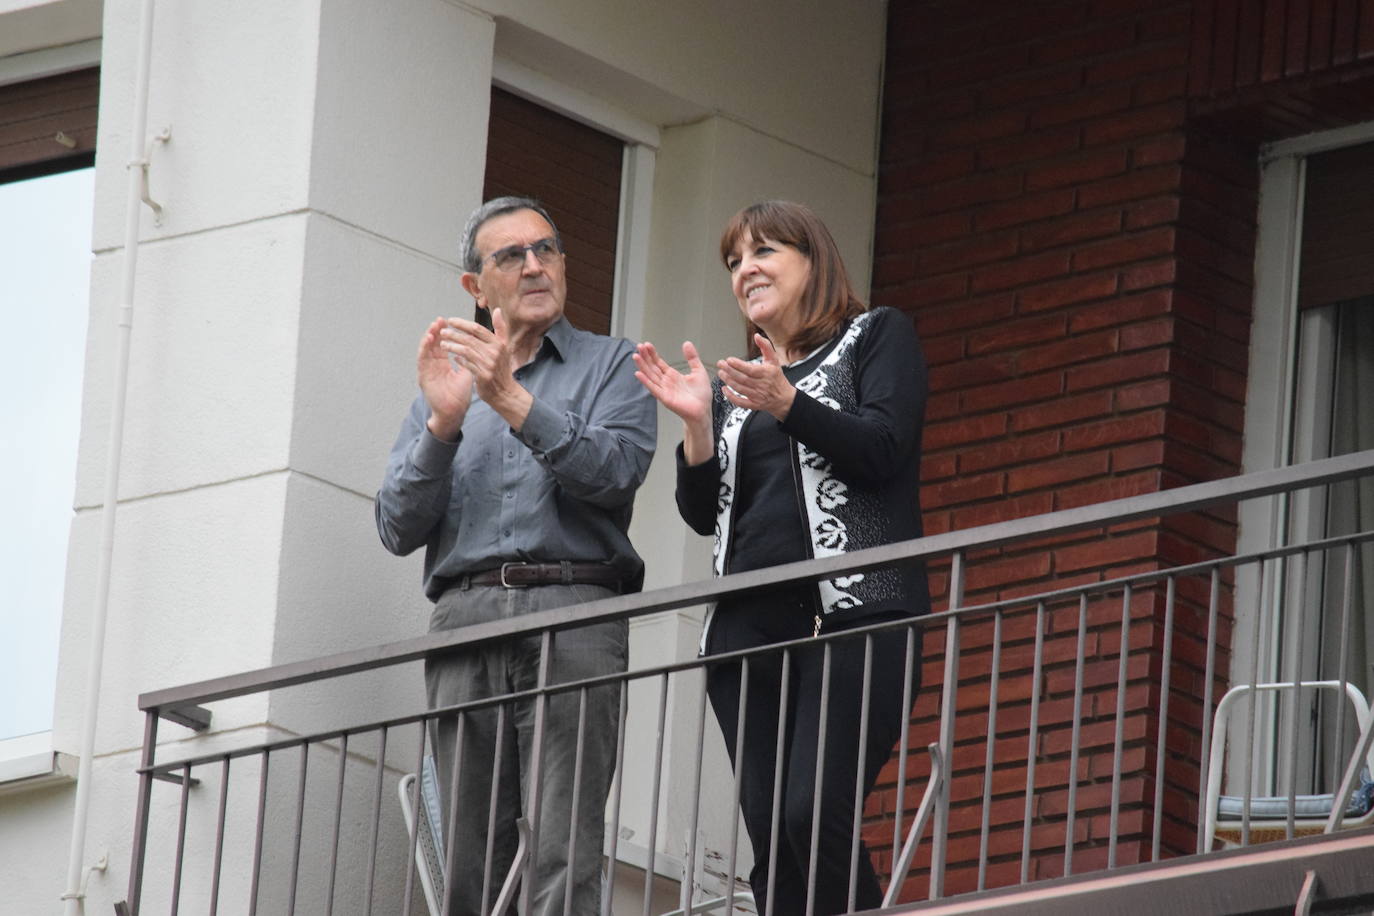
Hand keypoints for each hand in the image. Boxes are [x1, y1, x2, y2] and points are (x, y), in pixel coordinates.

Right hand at [416, 317, 472, 439]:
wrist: (454, 411)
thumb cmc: (460, 394)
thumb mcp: (467, 372)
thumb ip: (469, 359)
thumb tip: (478, 346)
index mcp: (443, 363)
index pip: (443, 344)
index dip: (446, 333)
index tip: (450, 321)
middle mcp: (434, 364)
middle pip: (433, 344)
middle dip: (436, 331)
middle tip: (441, 319)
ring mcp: (427, 369)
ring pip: (426, 349)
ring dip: (429, 337)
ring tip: (434, 326)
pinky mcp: (423, 375)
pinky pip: (422, 359)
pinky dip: (424, 348)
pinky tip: (428, 340)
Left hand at [440, 308, 532, 427]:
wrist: (506, 392)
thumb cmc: (502, 368)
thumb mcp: (504, 347)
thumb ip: (500, 328)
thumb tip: (496, 310)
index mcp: (498, 343)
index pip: (477, 329)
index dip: (462, 324)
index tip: (450, 320)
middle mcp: (494, 352)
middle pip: (469, 339)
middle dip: (454, 334)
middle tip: (442, 332)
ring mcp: (489, 364)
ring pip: (465, 351)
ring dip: (452, 346)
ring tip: (443, 344)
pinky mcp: (483, 376)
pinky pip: (466, 364)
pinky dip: (458, 360)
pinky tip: (452, 357)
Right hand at [633, 340, 710, 423]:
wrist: (703, 410)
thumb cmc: (701, 395)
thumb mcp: (698, 371)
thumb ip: (692, 357)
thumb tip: (687, 343)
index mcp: (673, 376)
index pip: (659, 363)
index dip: (652, 354)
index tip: (647, 345)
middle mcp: (666, 382)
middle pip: (652, 367)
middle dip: (645, 357)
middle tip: (639, 346)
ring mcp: (664, 390)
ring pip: (650, 375)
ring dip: (642, 366)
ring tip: (636, 356)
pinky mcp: (665, 398)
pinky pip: (653, 388)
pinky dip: (646, 381)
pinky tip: (638, 373)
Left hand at [717, 334, 795, 420]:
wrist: (785, 398)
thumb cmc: (777, 378)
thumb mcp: (774, 360)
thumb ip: (766, 346)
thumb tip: (757, 336)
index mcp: (766, 373)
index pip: (750, 369)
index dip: (738, 365)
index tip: (729, 360)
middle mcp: (761, 385)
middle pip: (742, 378)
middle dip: (729, 371)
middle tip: (720, 364)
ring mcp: (757, 396)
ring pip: (740, 389)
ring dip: (728, 381)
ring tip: (721, 373)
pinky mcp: (754, 404)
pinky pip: (740, 402)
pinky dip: (731, 396)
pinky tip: (724, 389)